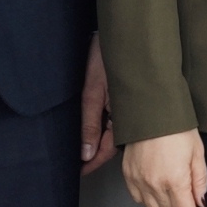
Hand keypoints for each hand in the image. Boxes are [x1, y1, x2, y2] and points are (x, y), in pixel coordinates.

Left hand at [78, 38, 116, 174]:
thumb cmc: (105, 58)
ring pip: (113, 133)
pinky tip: (93, 131)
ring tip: (82, 154)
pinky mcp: (122, 99)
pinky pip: (115, 120)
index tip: (80, 172)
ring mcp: (124, 107)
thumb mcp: (93, 92)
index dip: (92, 162)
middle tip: (79, 167)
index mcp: (123, 115)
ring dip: (99, 142)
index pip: (108, 149)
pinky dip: (103, 128)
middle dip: (96, 155)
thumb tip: (86, 152)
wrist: (118, 35)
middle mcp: (126, 114)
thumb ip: (89, 124)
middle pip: (112, 143)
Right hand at [123, 130, 206, 206]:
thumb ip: (200, 181)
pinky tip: (159, 197)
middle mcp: (154, 184)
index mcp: (174, 179)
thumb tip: (201, 202)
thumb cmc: (175, 127)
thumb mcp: (197, 153)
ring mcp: (139, 181)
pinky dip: (150, 203)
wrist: (151, 111)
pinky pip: (139, 198)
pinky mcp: (129, 175)